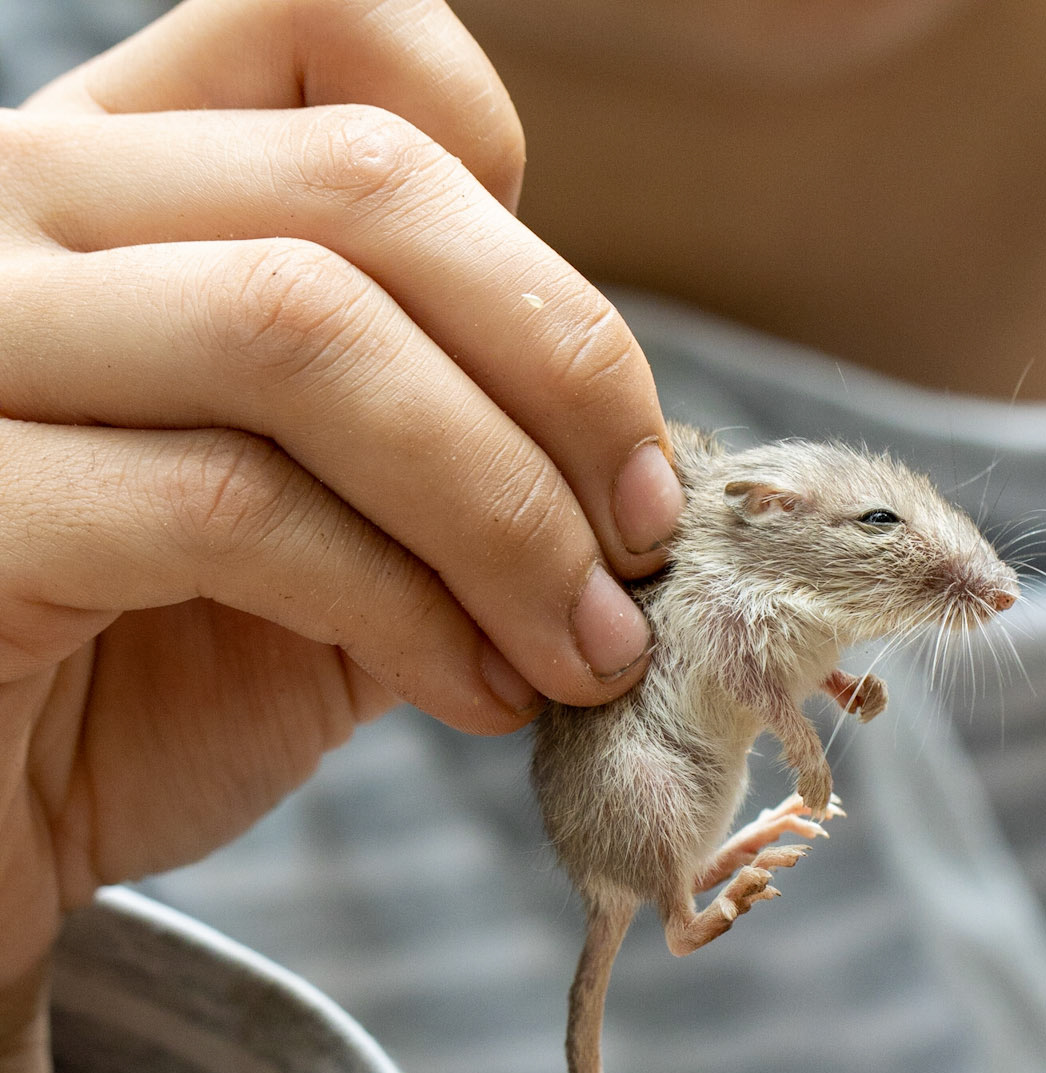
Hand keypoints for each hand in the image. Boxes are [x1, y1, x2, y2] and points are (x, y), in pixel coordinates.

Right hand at [0, 0, 684, 1000]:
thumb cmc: (142, 690)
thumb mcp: (326, 541)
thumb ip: (437, 449)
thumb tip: (635, 459)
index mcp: (125, 177)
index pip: (331, 32)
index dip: (508, 206)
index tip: (604, 408)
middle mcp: (23, 207)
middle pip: (358, 182)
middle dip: (561, 372)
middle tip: (645, 541)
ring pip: (299, 326)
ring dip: (500, 508)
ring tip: (582, 647)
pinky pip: (229, 506)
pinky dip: (404, 608)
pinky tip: (476, 695)